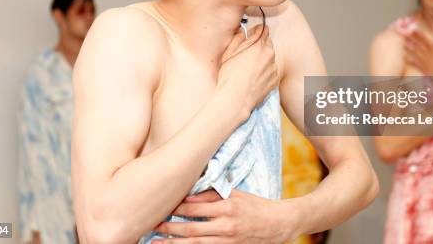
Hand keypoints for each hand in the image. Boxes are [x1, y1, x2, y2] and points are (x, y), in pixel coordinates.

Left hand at [152, 189, 293, 243]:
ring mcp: (228, 241)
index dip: (176, 207)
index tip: (162, 205)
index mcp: (226, 207)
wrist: (279, 224)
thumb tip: (190, 193)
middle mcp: (226, 225)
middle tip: (153, 226)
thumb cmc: (255, 205)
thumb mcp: (236, 194)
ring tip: (157, 243)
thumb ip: (213, 194)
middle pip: (191, 228)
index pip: (195, 207)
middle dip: (169, 228)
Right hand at [217, 25, 277, 121]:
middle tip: (248, 53)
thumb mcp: (228, 53)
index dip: (257, 30)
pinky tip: (254, 78)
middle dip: (260, 45)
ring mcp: (273, 68)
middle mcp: (269, 55)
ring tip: (250, 69)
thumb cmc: (229, 76)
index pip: (263, 29)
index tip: (253, 33)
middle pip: (268, 43)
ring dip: (263, 59)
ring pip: (270, 58)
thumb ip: (237, 38)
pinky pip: (271, 71)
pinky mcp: (275, 80)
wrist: (235, 99)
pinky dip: (265, 72)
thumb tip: (242, 32)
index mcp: (258, 45)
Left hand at [404, 30, 432, 75]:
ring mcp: (425, 61)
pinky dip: (409, 60)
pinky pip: (414, 63)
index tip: (413, 29)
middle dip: (411, 38)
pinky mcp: (423, 69)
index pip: (425, 39)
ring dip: (408, 47)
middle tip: (404, 33)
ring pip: (414, 52)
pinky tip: (404, 57)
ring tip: (402, 43)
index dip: (418, 34)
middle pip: (418, 44)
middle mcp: (429, 53)